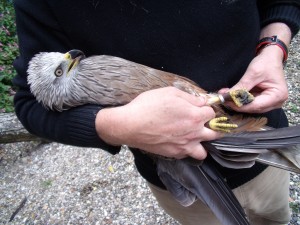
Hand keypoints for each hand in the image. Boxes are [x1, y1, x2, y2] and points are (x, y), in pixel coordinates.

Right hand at [96, 87, 220, 159]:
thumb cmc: (148, 106)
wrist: (130, 125)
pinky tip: (179, 142)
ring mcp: (184, 146)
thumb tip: (202, 101)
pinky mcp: (173, 154)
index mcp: (194, 116)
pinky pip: (187, 155)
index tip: (200, 107)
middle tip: (203, 122)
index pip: (212, 113)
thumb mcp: (169, 93)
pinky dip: (187, 149)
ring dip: (202, 144)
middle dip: (213, 127)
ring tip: (194, 137)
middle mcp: (193, 133)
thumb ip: (189, 97)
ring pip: (203, 151)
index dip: (206, 108)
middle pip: (215, 134)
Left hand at [220, 45, 287, 112]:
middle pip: (253, 108)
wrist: (271, 57)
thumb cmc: (266, 63)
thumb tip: (226, 96)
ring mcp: (271, 102)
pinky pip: (251, 102)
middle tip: (223, 98)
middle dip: (237, 104)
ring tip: (225, 95)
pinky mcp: (265, 100)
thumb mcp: (253, 73)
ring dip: (237, 102)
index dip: (239, 105)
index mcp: (277, 95)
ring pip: (250, 106)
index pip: (256, 105)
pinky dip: (240, 99)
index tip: (226, 100)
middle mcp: (276, 102)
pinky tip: (231, 95)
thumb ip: (241, 86)